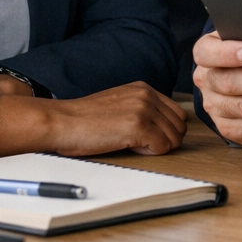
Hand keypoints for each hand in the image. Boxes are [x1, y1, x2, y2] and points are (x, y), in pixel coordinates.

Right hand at [0, 82, 186, 156]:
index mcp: (144, 89)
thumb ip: (142, 108)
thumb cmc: (84, 120)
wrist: (60, 122)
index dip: (165, 131)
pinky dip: (149, 153)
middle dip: (165, 140)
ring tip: (131, 144)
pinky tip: (129, 147)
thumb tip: (167, 127)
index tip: (144, 136)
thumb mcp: (119, 104)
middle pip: (180, 126)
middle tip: (139, 143)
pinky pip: (162, 147)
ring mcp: (144, 109)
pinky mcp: (138, 126)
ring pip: (174, 138)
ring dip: (156, 147)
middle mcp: (147, 95)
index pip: (178, 114)